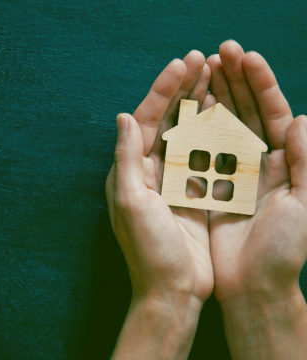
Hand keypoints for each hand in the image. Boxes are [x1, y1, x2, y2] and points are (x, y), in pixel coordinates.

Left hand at [106, 51, 213, 358]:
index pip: (144, 120)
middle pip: (164, 121)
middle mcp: (147, 171)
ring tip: (211, 78)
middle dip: (179, 91)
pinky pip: (200, 155)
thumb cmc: (149, 251)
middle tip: (199, 60)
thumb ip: (126, 159)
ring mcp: (170, 180)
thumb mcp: (131, 203)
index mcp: (129, 171)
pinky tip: (221, 114)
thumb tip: (121, 116)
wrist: (173, 289)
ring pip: (183, 133)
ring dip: (195, 105)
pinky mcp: (190, 192)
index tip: (180, 65)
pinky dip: (210, 133)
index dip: (161, 91)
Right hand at [207, 40, 306, 358]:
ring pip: (222, 128)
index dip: (261, 84)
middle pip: (247, 113)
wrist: (252, 287)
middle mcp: (260, 163)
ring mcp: (233, 173)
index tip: (245, 57)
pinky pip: (201, 152)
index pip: (274, 113)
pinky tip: (185, 111)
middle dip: (235, 82)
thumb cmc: (283, 252)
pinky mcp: (210, 186)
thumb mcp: (306, 206)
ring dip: (213, 99)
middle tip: (219, 52)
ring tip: (201, 71)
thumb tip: (301, 118)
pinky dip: (194, 131)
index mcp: (286, 163)